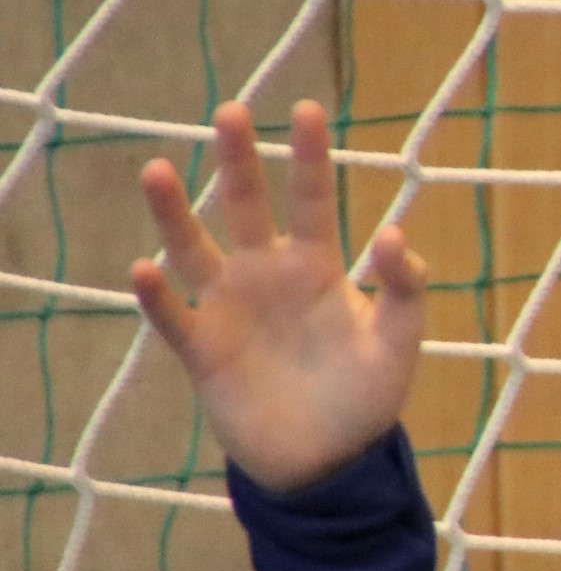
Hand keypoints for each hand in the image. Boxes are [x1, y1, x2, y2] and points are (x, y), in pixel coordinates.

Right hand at [133, 100, 426, 494]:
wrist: (327, 461)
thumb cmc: (365, 396)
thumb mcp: (397, 341)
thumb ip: (404, 289)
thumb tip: (396, 234)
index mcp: (318, 267)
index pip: (313, 200)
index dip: (310, 157)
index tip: (308, 109)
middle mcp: (268, 275)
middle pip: (247, 207)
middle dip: (239, 161)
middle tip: (231, 112)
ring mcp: (229, 308)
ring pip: (194, 248)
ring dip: (174, 213)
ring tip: (156, 168)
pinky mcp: (203, 350)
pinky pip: (174, 316)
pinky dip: (158, 296)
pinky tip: (145, 269)